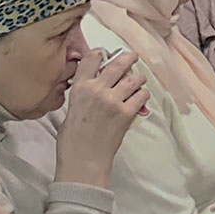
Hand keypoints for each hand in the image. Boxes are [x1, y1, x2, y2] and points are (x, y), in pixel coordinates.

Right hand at [53, 51, 149, 188]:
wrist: (83, 160)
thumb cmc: (72, 140)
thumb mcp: (71, 109)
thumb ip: (84, 93)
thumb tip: (96, 84)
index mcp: (80, 88)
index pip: (92, 59)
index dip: (101, 53)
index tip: (107, 53)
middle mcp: (97, 90)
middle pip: (117, 64)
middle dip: (128, 58)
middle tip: (133, 56)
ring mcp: (114, 100)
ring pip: (133, 78)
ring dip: (138, 78)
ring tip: (139, 80)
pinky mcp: (127, 113)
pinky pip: (142, 95)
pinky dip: (143, 94)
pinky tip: (140, 96)